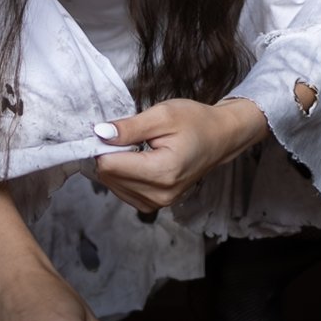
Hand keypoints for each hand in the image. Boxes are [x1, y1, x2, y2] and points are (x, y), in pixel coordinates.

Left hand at [89, 96, 268, 214]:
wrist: (220, 138)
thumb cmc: (195, 122)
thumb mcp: (162, 115)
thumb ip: (129, 127)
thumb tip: (100, 134)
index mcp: (163, 172)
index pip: (109, 165)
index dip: (105, 144)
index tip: (117, 130)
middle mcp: (159, 194)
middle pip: (108, 176)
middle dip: (111, 153)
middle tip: (130, 136)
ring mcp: (157, 203)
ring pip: (112, 184)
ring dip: (117, 164)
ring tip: (138, 148)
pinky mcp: (153, 204)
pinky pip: (122, 190)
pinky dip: (124, 174)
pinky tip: (138, 160)